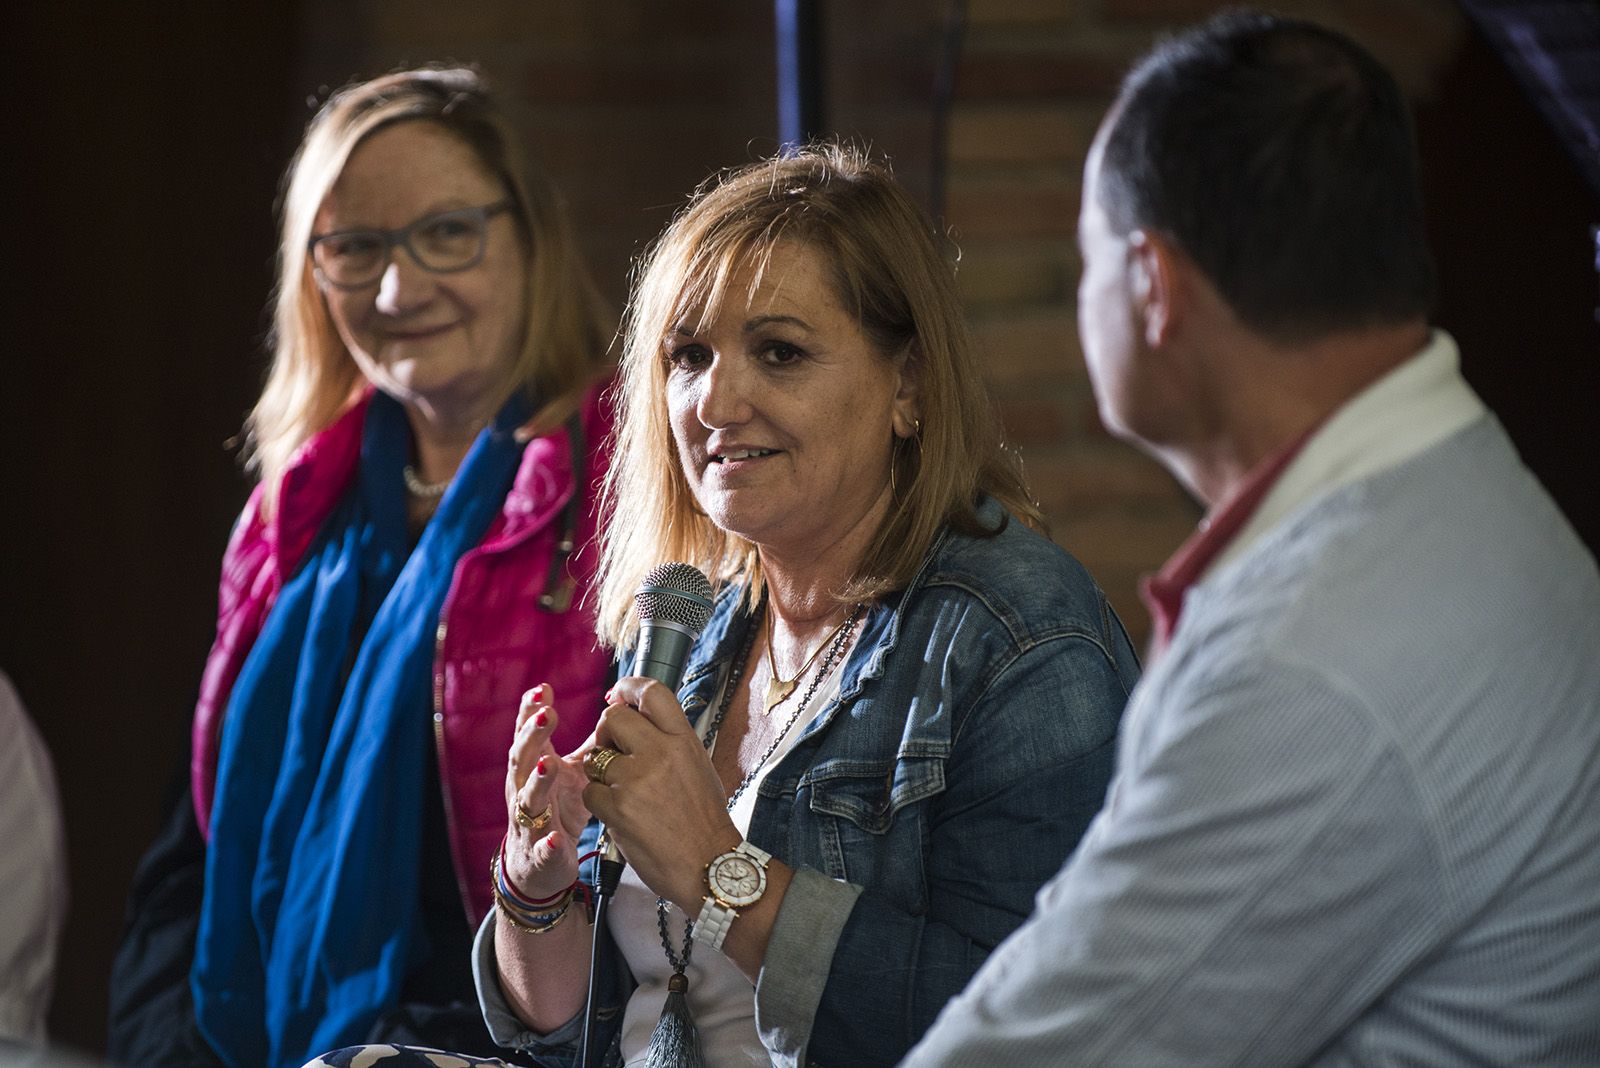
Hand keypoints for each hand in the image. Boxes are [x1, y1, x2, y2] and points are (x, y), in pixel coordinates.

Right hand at [503, 684, 592, 899]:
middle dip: (533, 735)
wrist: (540, 865)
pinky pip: (542, 849)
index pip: (529, 732)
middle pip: (522, 758)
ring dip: (537, 781)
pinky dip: (548, 845)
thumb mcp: (575, 773)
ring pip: (528, 799)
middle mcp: (525, 790)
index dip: (532, 710)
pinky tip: (556, 839)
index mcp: (535, 766)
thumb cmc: (559, 809)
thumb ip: (592, 745)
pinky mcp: (539, 854)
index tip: (543, 689)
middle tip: (548, 714)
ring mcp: (530, 822)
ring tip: (548, 764)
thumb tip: (618, 710)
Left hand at [582, 676, 741, 909]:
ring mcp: (636, 781)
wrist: (708, 865)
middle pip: (613, 718)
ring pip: (596, 757)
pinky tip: (619, 811)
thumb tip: (642, 720)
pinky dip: (599, 801)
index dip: (629, 687)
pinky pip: (590, 791)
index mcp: (683, 741)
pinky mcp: (617, 808)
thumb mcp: (698, 766)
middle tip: (614, 748)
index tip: (619, 693)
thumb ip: (670, 741)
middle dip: (607, 731)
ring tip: (622, 789)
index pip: (653, 693)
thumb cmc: (705, 822)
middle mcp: (660, 754)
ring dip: (601, 771)